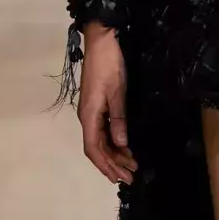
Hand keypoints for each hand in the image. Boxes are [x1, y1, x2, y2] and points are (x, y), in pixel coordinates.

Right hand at [77, 23, 137, 184]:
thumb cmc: (109, 64)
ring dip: (114, 155)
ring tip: (131, 165)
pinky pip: (103, 131)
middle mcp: (87, 117)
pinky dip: (113, 142)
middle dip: (112, 164)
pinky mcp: (97, 106)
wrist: (101, 41)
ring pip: (100, 141)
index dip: (106, 165)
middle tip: (131, 176)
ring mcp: (91, 112)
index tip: (120, 177)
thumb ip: (118, 118)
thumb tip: (122, 143)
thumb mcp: (117, 91)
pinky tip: (124, 147)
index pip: (94, 148)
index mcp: (89, 115)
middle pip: (97, 148)